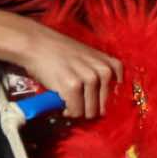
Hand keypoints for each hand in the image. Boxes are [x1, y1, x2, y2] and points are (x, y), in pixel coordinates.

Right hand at [2, 18, 120, 118]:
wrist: (38, 44)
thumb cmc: (61, 52)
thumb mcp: (88, 58)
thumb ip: (97, 73)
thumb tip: (101, 101)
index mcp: (109, 65)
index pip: (118, 91)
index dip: (107, 101)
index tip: (98, 105)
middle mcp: (103, 72)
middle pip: (104, 105)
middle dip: (90, 109)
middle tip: (78, 106)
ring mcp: (88, 79)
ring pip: (90, 110)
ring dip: (79, 112)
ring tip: (69, 106)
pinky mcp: (73, 87)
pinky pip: (76, 110)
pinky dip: (69, 113)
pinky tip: (64, 108)